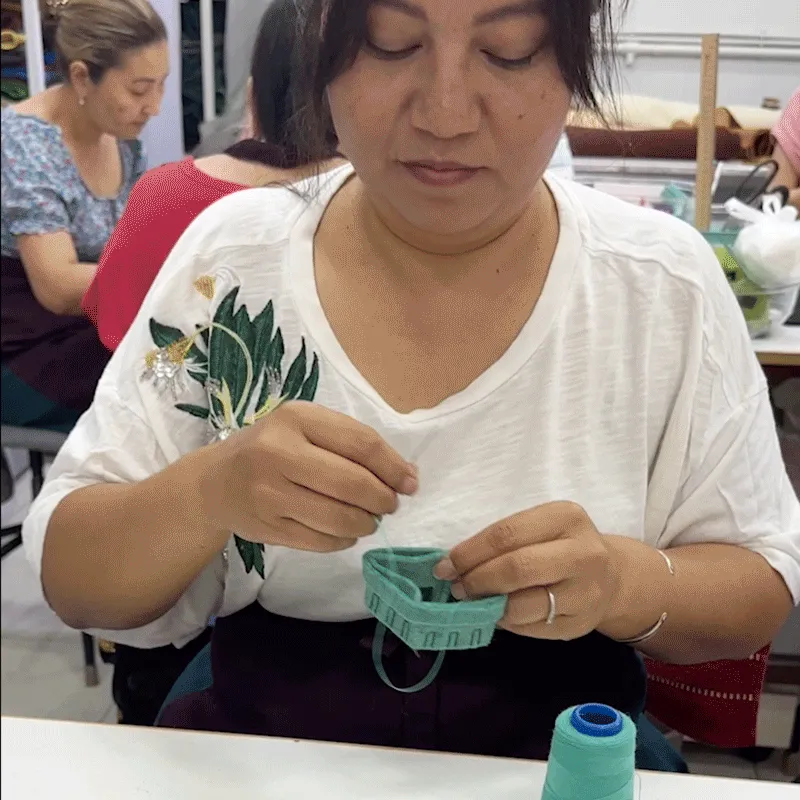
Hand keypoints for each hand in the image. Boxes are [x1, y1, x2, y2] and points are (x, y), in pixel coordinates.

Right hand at [197, 402, 417, 552]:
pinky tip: (345, 531)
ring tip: (368, 519)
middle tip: (389, 504)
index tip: (410, 482)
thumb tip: (406, 475)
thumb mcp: (305, 427)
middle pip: (353, 484)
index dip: (393, 467)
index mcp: (296, 419)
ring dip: (366, 523)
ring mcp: (269, 494)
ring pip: (339, 519)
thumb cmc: (272, 447)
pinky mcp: (266, 528)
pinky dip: (344, 540)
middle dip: (383, 499)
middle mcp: (278, 453)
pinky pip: (321, 542)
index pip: (361, 444)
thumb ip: (352, 444)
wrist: (215, 482)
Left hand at [434, 502, 618, 639]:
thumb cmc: (560, 545)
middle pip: (517, 568)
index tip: (445, 564)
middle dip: (477, 579)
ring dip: (488, 605)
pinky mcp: (581, 624)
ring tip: (472, 601)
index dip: (470, 552)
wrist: (611, 576)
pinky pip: (531, 627)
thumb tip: (454, 564)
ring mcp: (585, 592)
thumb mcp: (541, 527)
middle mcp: (582, 553)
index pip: (507, 534)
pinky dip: (506, 621)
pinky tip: (497, 613)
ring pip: (524, 604)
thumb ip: (504, 540)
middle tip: (456, 586)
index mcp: (566, 517)